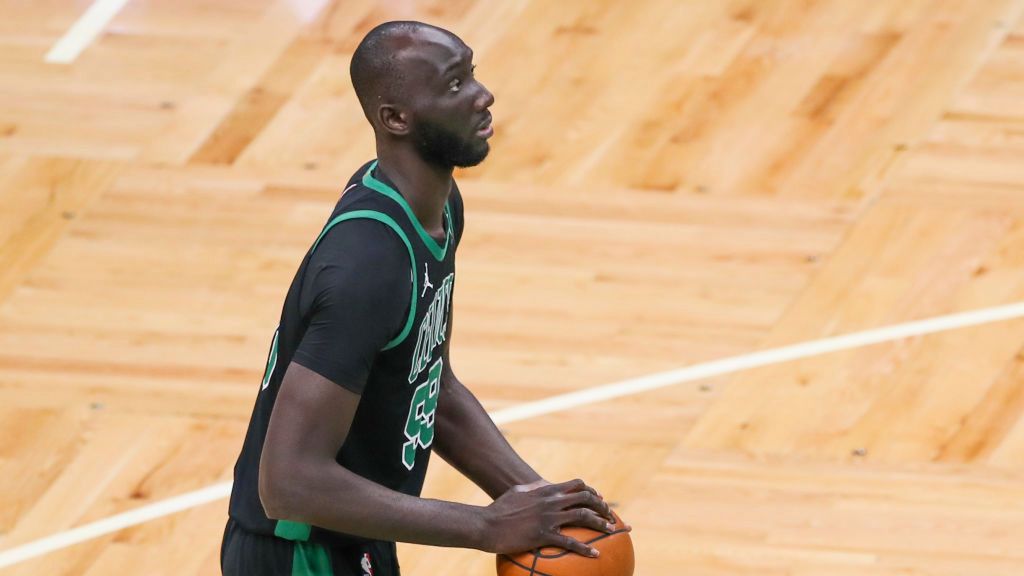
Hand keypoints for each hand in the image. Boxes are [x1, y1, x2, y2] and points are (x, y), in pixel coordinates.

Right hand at [482, 478, 616, 556]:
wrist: (486, 524)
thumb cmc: (499, 509)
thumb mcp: (518, 492)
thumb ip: (533, 489)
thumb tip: (541, 486)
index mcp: (545, 490)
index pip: (576, 485)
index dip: (591, 491)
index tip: (599, 499)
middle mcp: (550, 501)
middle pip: (585, 499)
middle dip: (601, 506)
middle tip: (610, 516)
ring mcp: (548, 518)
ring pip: (583, 517)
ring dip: (600, 523)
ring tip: (611, 530)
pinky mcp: (543, 535)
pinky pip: (570, 542)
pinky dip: (585, 549)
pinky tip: (595, 555)